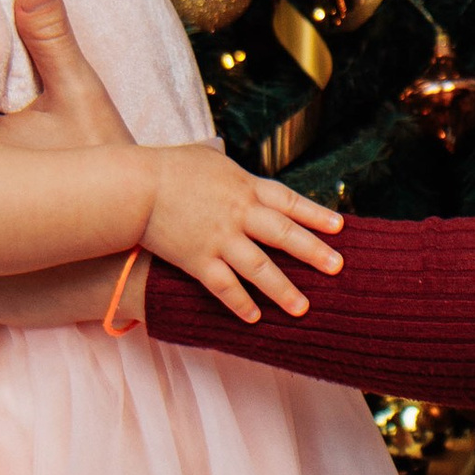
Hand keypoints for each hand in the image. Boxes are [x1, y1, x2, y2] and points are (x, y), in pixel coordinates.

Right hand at [138, 143, 342, 323]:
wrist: (135, 187)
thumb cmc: (168, 167)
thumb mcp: (205, 157)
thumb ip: (223, 163)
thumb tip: (226, 155)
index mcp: (244, 186)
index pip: (288, 201)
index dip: (315, 214)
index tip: (339, 227)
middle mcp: (239, 214)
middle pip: (284, 234)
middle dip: (313, 252)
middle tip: (337, 267)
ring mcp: (220, 239)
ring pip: (260, 268)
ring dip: (283, 289)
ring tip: (302, 308)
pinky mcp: (198, 260)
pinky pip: (224, 287)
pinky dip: (240, 303)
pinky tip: (255, 318)